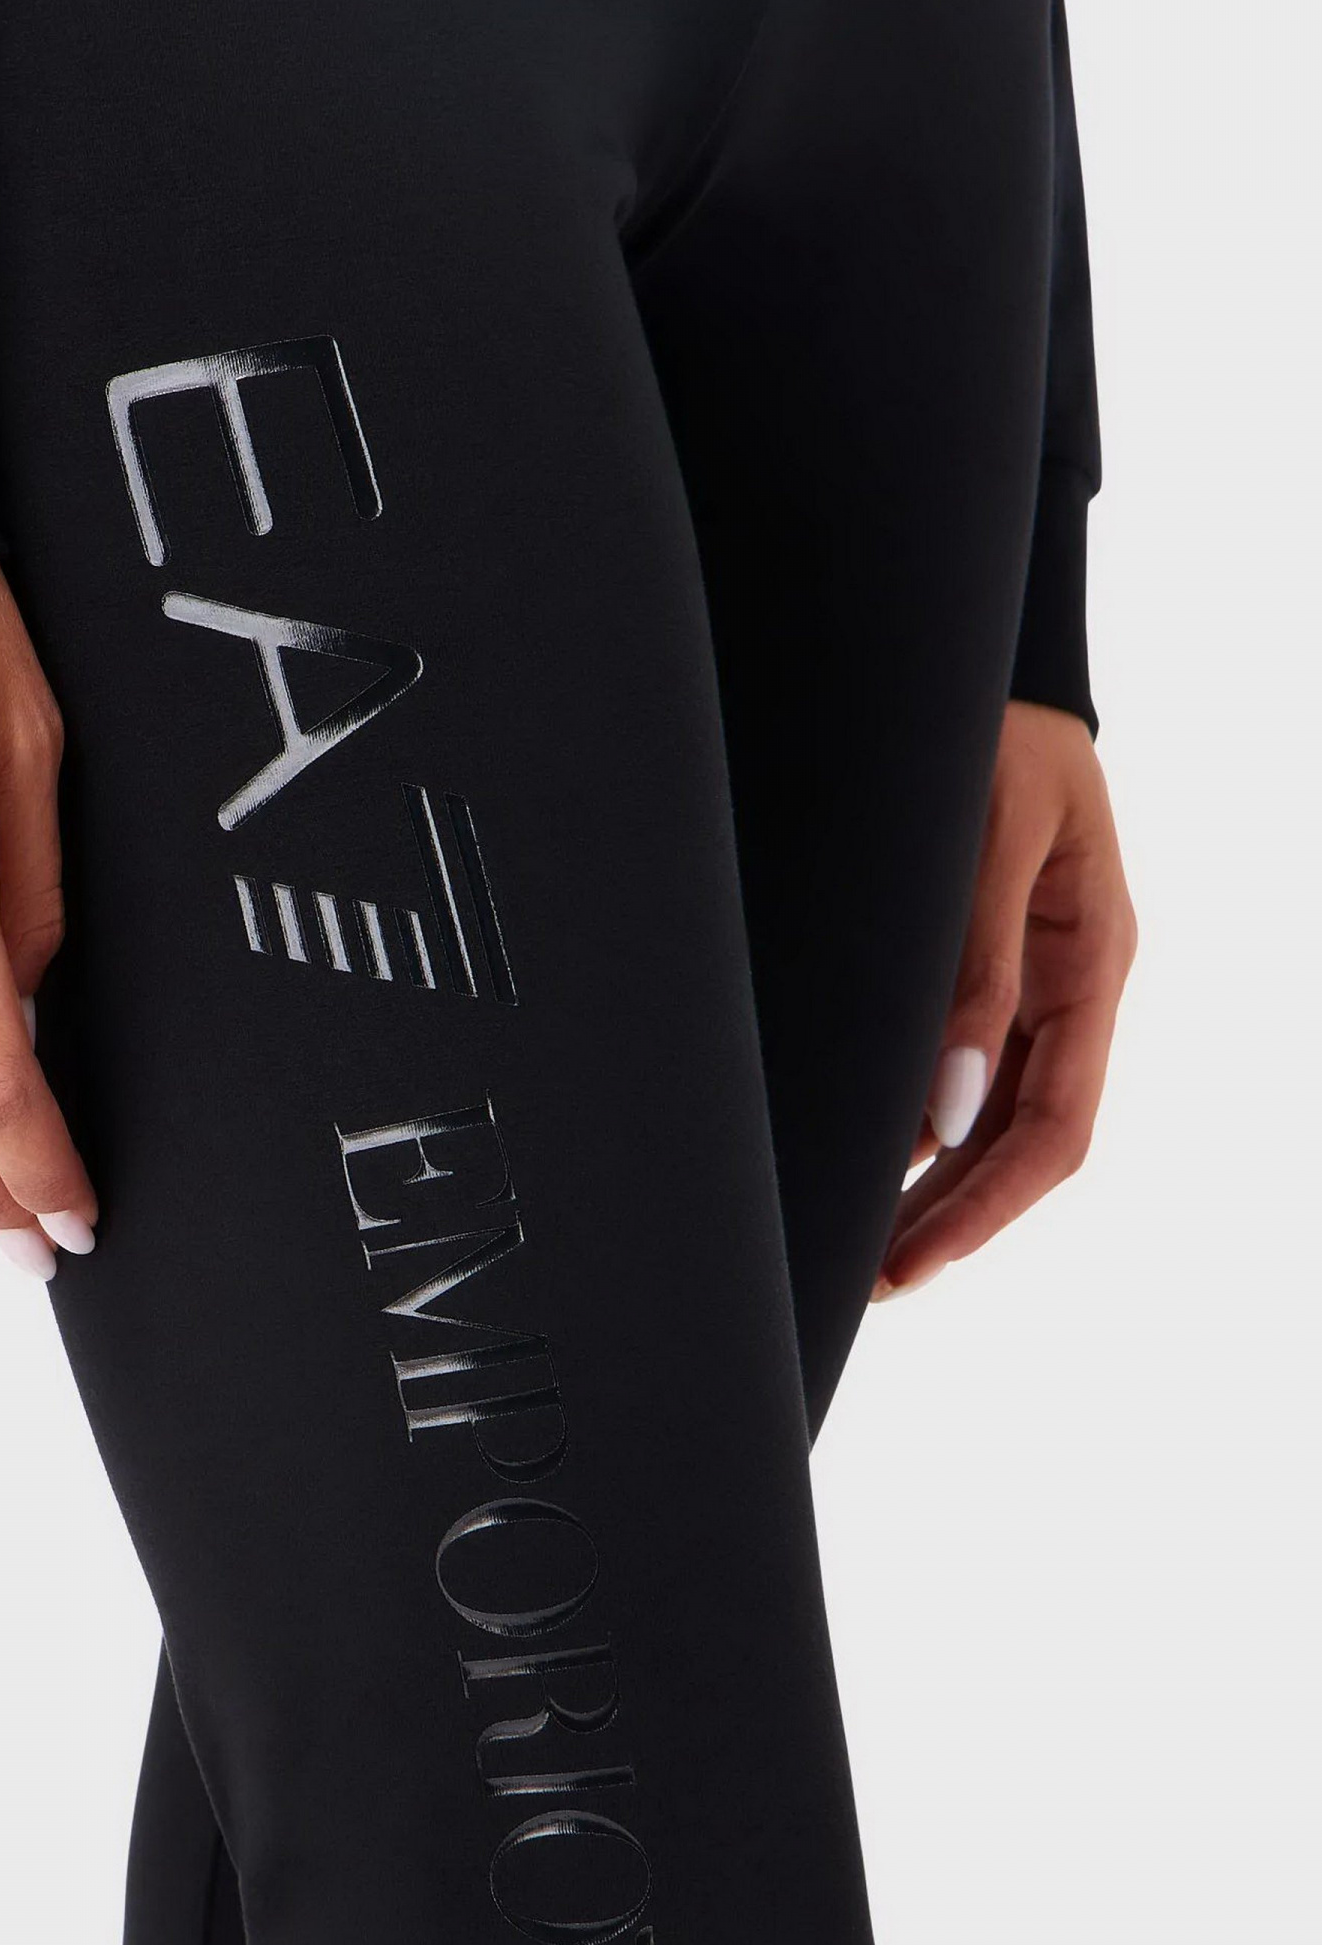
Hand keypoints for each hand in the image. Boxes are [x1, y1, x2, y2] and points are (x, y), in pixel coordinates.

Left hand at [875, 700, 1134, 1298]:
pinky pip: (957, 1064)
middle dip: (949, 1217)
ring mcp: (1026, 975)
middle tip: (863, 1279)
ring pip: (985, 1114)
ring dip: (927, 1184)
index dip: (984, 1208)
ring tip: (852, 1243)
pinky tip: (859, 1153)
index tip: (912, 1262)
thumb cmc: (989, 728)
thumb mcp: (990, 833)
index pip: (1055, 1128)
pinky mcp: (978, 958)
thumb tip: (944, 1110)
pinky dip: (911, 1120)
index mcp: (1092, 961)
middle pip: (1019, 1139)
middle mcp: (1065, 984)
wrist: (976, 665)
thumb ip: (975, 965)